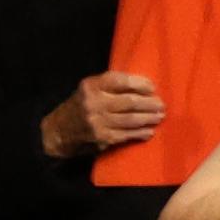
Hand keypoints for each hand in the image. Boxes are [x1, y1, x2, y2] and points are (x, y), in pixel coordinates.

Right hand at [42, 72, 165, 158]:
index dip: (140, 84)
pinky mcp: (101, 138)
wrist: (57, 131)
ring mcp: (98, 122)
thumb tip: (145, 88)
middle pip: (130, 102)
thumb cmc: (81, 106)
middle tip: (161, 105)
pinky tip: (149, 131)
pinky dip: (140, 133)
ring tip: (159, 116)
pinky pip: (127, 135)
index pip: (121, 81)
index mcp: (91, 86)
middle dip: (150, 104)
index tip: (153, 88)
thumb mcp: (90, 89)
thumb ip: (112, 86)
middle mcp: (94, 103)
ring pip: (131, 119)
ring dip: (149, 118)